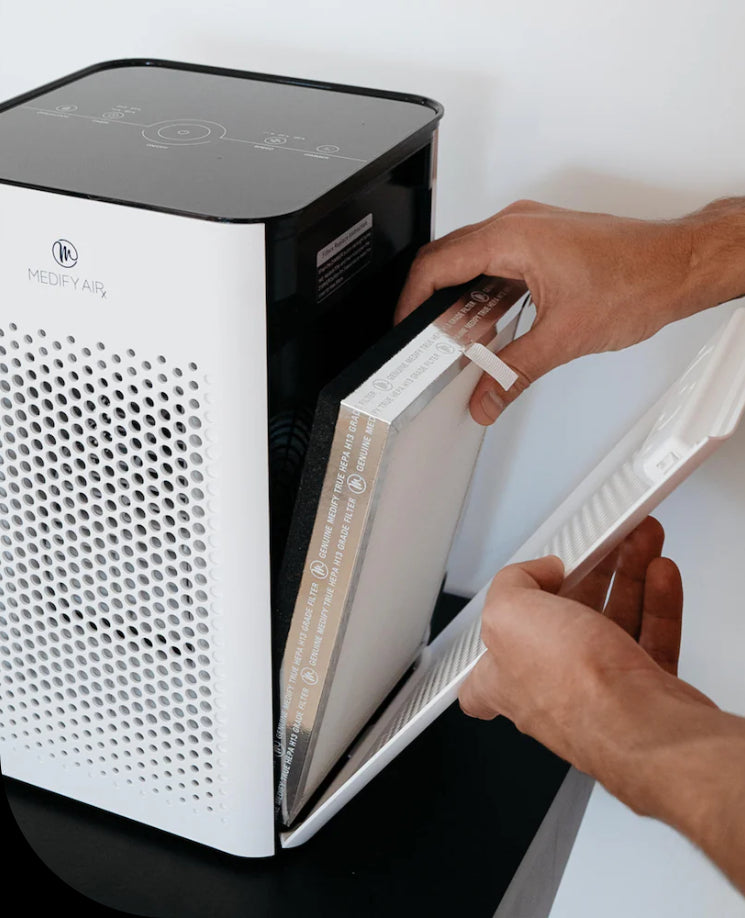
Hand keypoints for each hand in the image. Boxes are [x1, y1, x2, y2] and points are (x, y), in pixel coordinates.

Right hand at [396, 200, 722, 424]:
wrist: (680, 265)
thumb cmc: (638, 280)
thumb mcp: (564, 337)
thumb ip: (514, 372)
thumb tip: (486, 399)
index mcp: (511, 238)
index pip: (436, 266)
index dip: (410, 301)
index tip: (403, 329)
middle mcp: (516, 226)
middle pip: (447, 260)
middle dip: (429, 303)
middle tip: (424, 341)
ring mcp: (530, 231)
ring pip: (471, 262)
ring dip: (458, 299)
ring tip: (456, 339)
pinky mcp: (543, 243)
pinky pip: (496, 264)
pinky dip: (484, 294)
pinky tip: (490, 325)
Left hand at [458, 516, 713, 777]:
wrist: (647, 731)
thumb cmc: (575, 689)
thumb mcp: (509, 614)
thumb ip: (512, 583)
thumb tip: (537, 572)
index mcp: (505, 679)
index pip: (481, 670)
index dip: (496, 631)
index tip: (514, 600)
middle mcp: (551, 689)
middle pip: (563, 622)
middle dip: (585, 575)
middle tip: (602, 547)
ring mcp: (602, 692)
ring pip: (613, 623)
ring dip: (627, 577)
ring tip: (640, 544)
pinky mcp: (646, 694)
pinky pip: (651, 638)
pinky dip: (657, 603)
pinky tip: (660, 576)